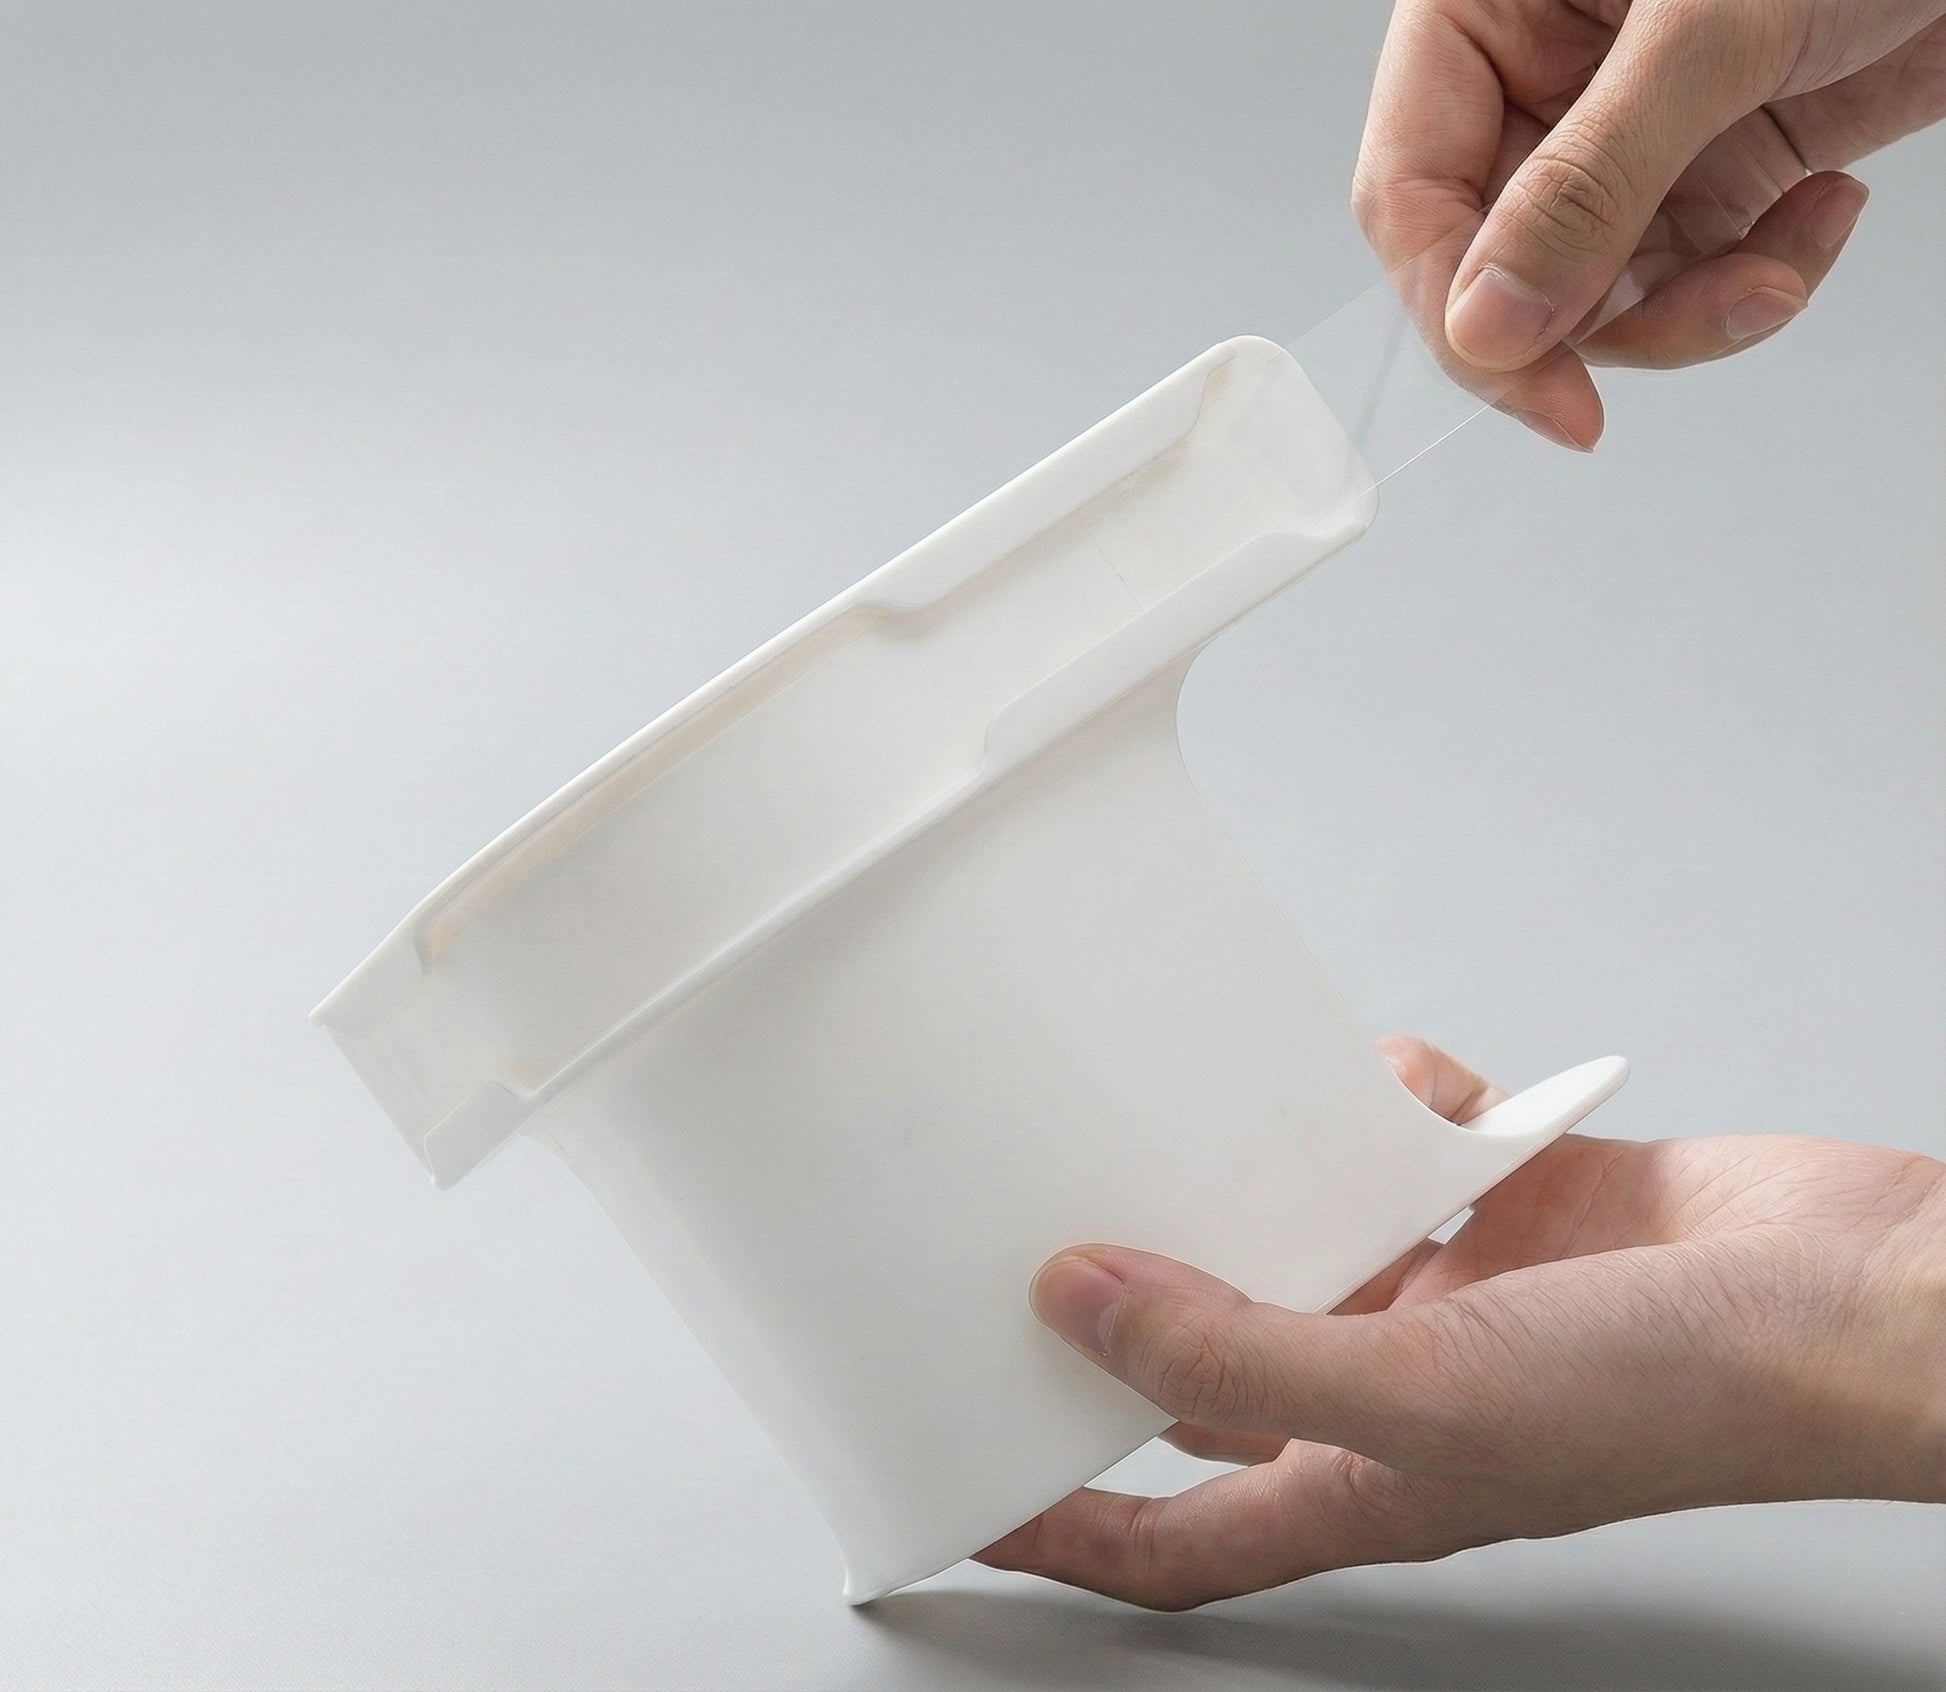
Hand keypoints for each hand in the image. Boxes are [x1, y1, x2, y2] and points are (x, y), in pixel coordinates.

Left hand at [977, 1037, 1945, 1609]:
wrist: (1857, 1300)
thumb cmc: (1686, 1393)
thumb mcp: (1423, 1394)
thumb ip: (1238, 1356)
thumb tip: (1081, 1307)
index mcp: (1369, 1477)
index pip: (1175, 1536)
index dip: (1066, 1528)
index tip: (971, 1492)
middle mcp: (1403, 1389)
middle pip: (1225, 1366)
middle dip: (1140, 1307)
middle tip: (1045, 1240)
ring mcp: (1465, 1294)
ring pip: (1313, 1228)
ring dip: (1266, 1170)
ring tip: (1205, 1118)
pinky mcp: (1521, 1203)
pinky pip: (1416, 1136)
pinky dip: (1400, 1098)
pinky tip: (1402, 1081)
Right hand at [1353, 0, 1945, 448]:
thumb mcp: (1709, 31)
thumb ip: (1589, 183)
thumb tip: (1486, 324)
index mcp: (1487, 13)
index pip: (1409, 192)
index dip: (1454, 303)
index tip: (1529, 382)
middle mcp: (1541, 83)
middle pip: (1496, 268)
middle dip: (1593, 323)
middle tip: (1667, 339)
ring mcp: (1625, 138)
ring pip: (1596, 300)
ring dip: (1693, 314)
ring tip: (1777, 269)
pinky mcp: (1709, 174)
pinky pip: (1690, 284)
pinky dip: (1761, 280)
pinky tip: (1827, 208)